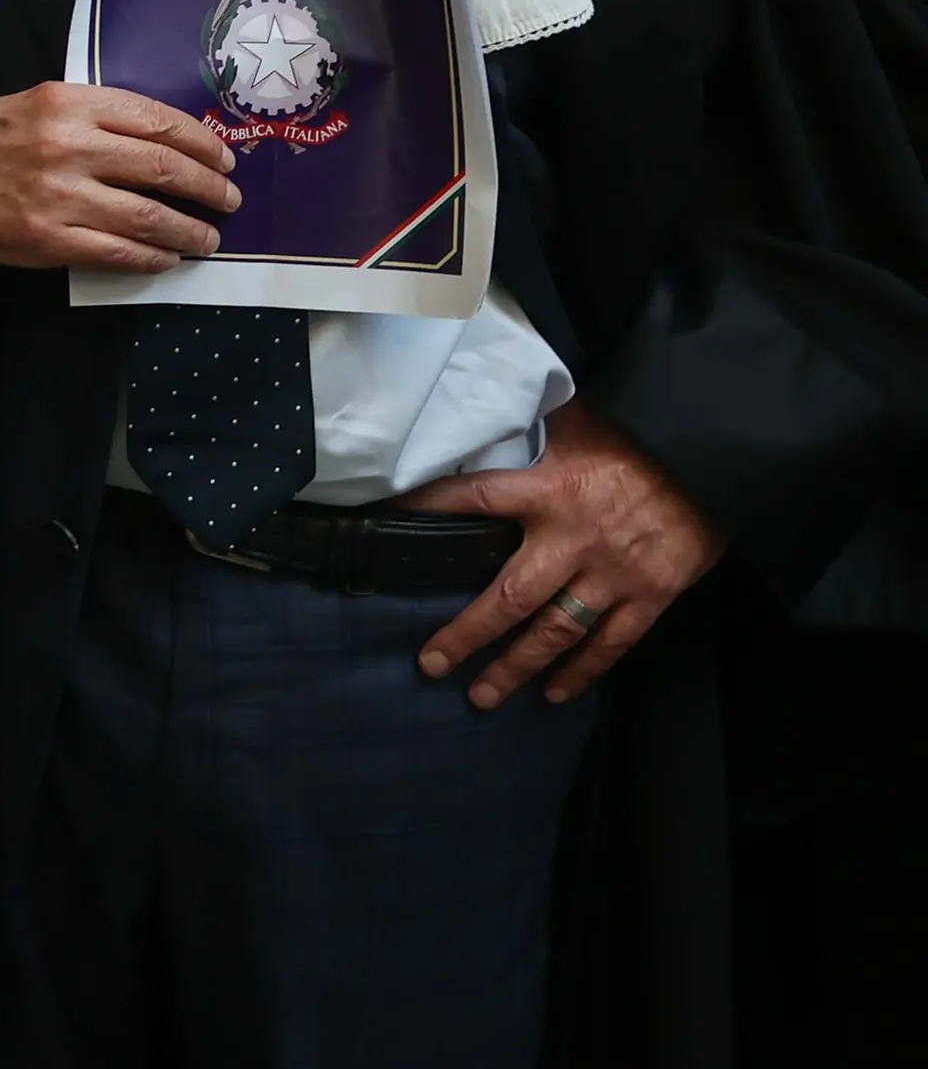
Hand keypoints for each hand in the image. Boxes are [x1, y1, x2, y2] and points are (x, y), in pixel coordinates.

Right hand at [0, 82, 237, 271]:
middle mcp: (69, 146)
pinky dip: (152, 257)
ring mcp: (60, 196)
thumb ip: (96, 115)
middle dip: (207, 187)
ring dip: (189, 230)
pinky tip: (166, 257)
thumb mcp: (39, 102)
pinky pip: (118, 252)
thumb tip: (165, 141)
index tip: (223, 157)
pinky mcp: (50, 239)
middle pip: (161, 168)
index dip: (200, 142)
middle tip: (229, 199)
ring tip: (208, 237)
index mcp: (69, 103)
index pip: (155, 121)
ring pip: (148, 216)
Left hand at [407, 402, 725, 707]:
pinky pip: (611, 643)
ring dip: (516, 667)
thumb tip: (492, 411)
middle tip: (433, 665)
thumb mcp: (582, 424)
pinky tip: (554, 693)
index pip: (475, 499)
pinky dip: (582, 671)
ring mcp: (613, 575)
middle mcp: (574, 540)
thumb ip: (537, 431)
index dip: (431, 506)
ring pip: (555, 632)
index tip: (389, 518)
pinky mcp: (650, 596)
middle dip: (467, 634)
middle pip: (509, 597)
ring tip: (482, 696)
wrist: (717, 464)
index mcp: (550, 490)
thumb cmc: (641, 441)